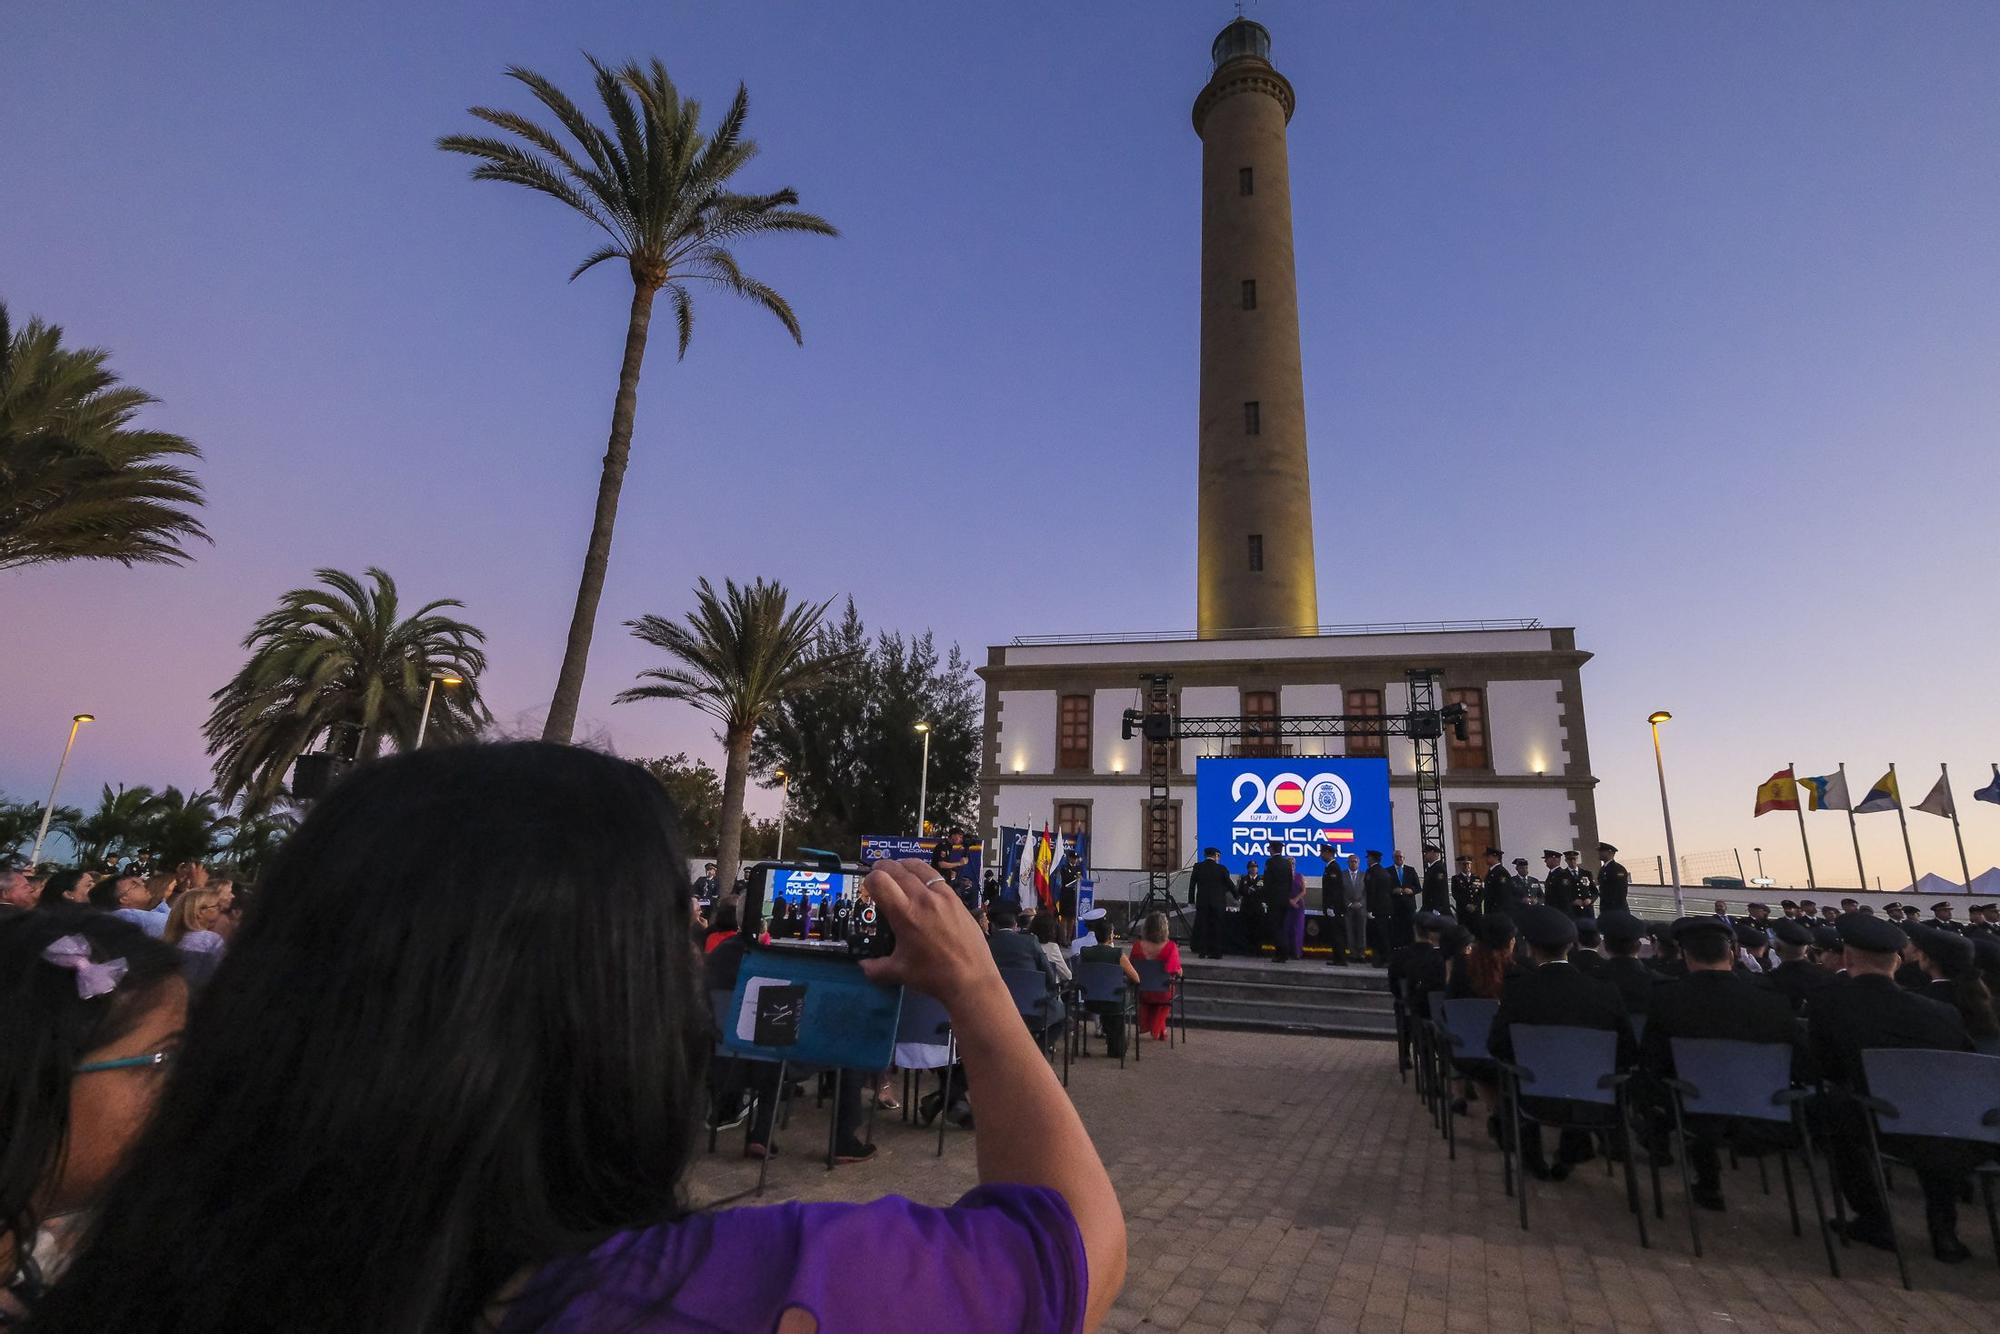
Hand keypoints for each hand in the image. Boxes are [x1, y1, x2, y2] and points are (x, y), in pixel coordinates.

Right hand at [859, 858, 1002, 1005]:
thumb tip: (863, 965)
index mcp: (904, 913)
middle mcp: (922, 898)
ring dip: (903, 865)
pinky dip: (923, 874)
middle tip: (877, 875)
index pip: (879, 880)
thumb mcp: (899, 972)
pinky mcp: (956, 898)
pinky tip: (922, 884)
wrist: (971, 979)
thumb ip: (876, 968)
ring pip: (918, 866)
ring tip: (898, 872)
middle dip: (882, 868)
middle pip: (897, 868)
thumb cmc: (933, 975)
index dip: (868, 880)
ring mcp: (942, 895)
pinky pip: (936, 876)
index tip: (868, 888)